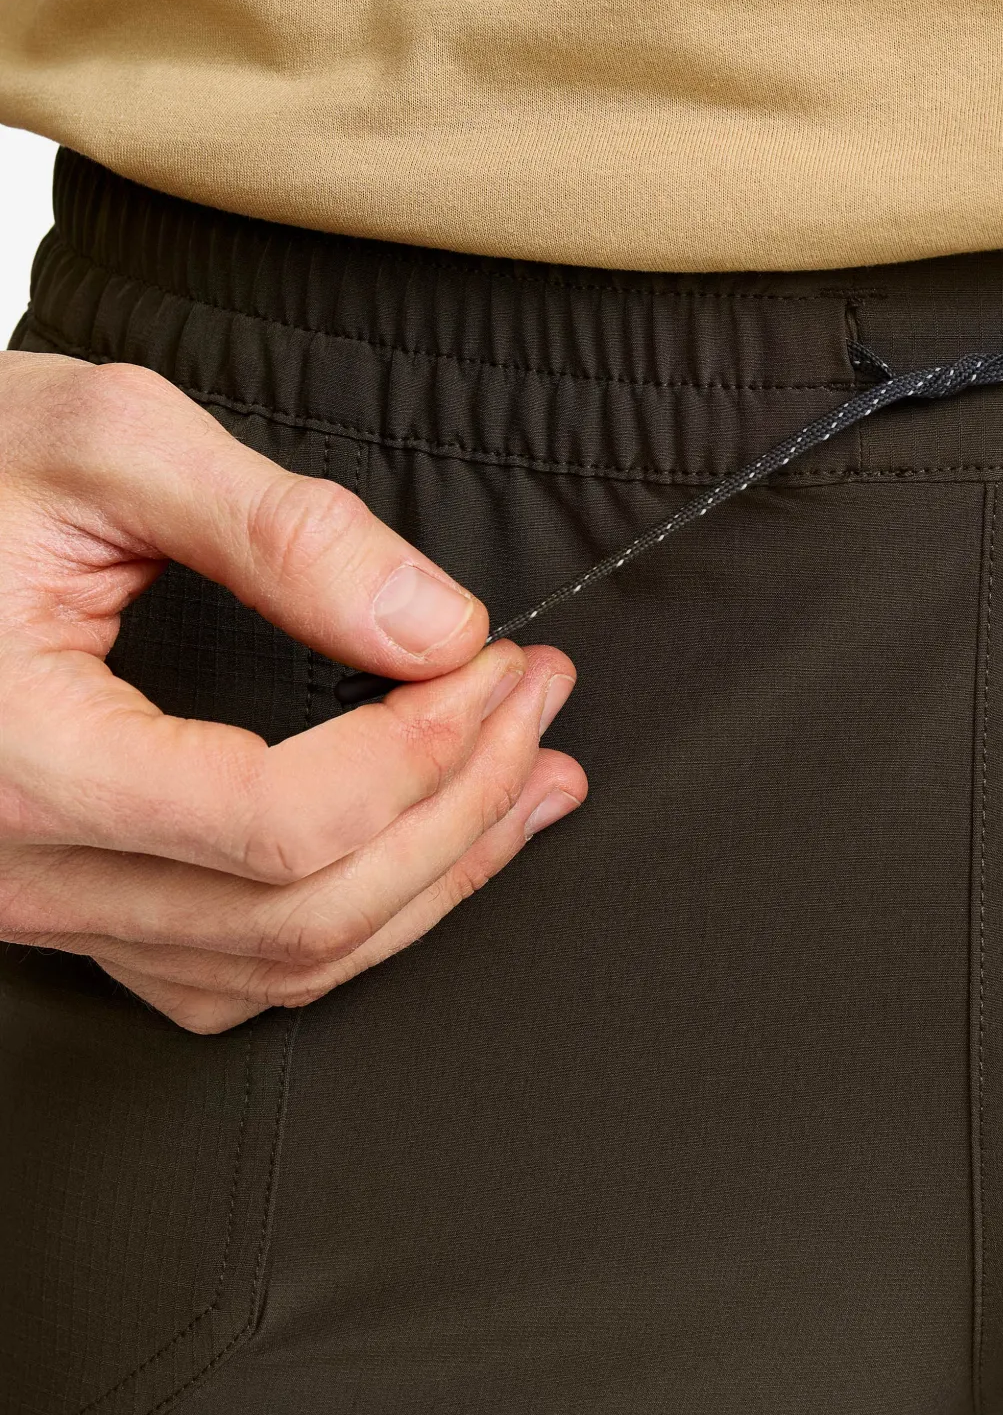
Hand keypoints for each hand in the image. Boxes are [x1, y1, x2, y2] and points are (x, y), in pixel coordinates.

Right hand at [0, 353, 585, 1031]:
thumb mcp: (101, 441)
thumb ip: (282, 529)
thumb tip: (435, 626)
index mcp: (20, 756)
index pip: (281, 822)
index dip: (430, 753)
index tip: (502, 664)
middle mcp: (20, 865)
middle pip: (306, 912)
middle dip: (464, 809)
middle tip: (539, 699)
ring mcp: (37, 903)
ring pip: (282, 965)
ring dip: (436, 879)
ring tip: (533, 780)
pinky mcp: (64, 902)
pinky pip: (231, 973)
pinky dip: (357, 921)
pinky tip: (430, 847)